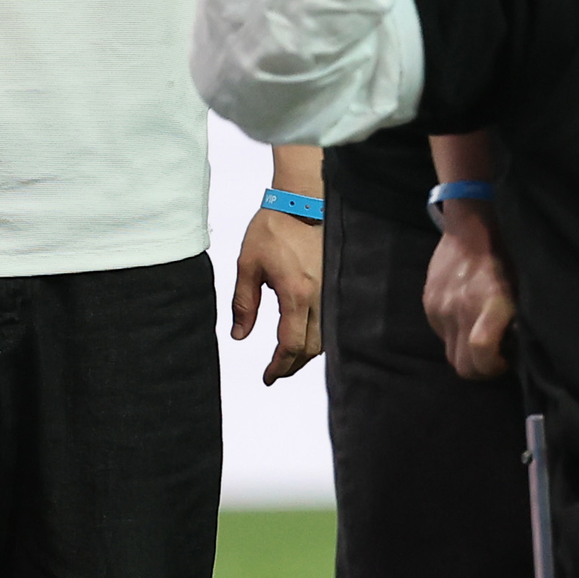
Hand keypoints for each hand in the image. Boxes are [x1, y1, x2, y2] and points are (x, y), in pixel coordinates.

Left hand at [231, 207, 323, 383]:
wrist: (304, 200)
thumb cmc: (275, 227)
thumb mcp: (248, 265)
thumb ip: (244, 304)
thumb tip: (239, 335)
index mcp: (296, 294)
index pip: (291, 344)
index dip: (279, 366)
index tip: (268, 377)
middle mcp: (320, 296)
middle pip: (312, 348)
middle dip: (293, 365)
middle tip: (277, 371)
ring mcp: (333, 290)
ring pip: (326, 337)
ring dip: (308, 353)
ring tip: (289, 357)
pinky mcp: (338, 283)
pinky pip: (333, 320)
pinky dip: (320, 335)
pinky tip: (307, 335)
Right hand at [422, 206, 518, 378]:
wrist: (473, 224)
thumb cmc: (508, 253)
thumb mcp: (523, 288)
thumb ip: (518, 321)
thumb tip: (521, 350)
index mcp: (488, 303)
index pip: (481, 354)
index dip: (495, 367)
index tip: (507, 360)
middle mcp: (459, 309)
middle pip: (462, 366)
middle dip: (481, 369)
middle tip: (496, 356)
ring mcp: (439, 307)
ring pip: (450, 352)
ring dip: (466, 352)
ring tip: (482, 334)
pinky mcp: (428, 303)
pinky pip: (441, 333)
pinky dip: (455, 333)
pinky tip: (468, 316)